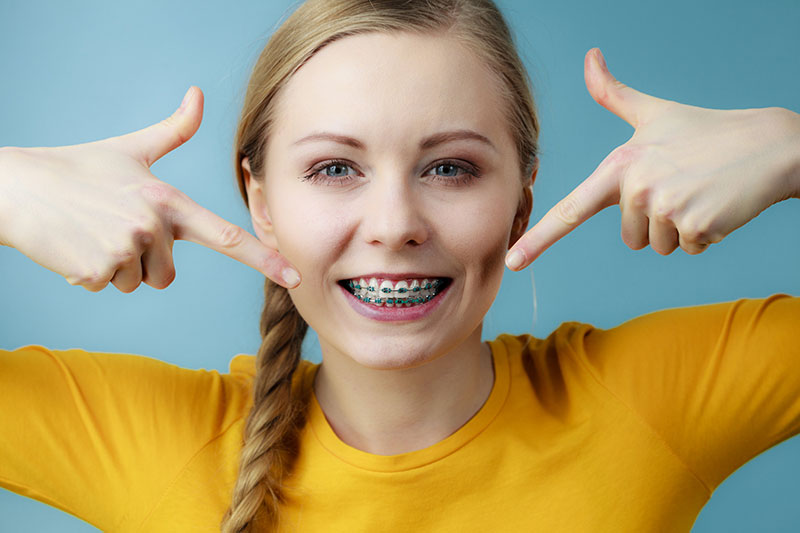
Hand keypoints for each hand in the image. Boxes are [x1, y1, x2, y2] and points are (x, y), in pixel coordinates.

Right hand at [0, 87, 300, 291]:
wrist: (18, 188)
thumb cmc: (78, 169)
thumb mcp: (131, 149)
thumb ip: (173, 131)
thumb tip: (198, 93)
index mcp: (169, 200)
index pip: (225, 236)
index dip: (263, 259)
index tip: (294, 277)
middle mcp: (154, 226)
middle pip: (167, 275)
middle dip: (143, 262)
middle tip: (113, 229)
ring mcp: (126, 249)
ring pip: (136, 283)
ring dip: (116, 267)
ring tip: (94, 234)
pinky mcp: (98, 270)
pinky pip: (107, 286)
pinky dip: (90, 273)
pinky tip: (76, 246)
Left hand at [506, 48, 799, 270]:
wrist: (767, 144)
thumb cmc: (704, 131)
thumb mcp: (653, 112)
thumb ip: (613, 94)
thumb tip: (590, 57)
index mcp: (619, 166)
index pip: (570, 210)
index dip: (539, 238)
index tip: (511, 262)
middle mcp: (635, 189)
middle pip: (629, 237)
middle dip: (655, 221)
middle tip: (680, 187)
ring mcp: (665, 208)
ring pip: (657, 246)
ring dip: (679, 229)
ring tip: (697, 193)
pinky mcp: (695, 226)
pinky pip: (688, 249)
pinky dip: (704, 234)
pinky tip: (715, 204)